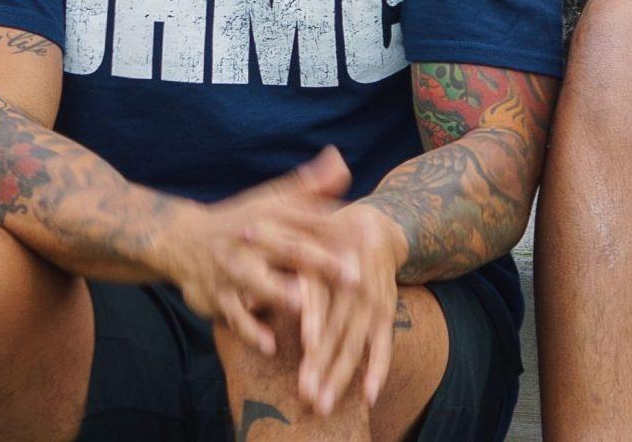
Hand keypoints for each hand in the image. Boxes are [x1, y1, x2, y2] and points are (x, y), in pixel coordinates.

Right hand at [158, 148, 354, 354]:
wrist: (182, 240)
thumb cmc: (242, 221)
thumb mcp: (270, 199)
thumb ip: (308, 187)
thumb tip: (340, 161)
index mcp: (271, 214)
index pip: (310, 221)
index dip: (340, 230)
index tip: (370, 239)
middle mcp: (252, 238)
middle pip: (290, 249)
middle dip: (322, 263)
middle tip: (355, 277)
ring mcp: (233, 268)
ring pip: (258, 282)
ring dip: (279, 294)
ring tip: (302, 305)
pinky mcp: (216, 295)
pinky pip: (234, 315)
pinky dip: (250, 330)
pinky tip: (270, 344)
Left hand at [257, 202, 403, 417]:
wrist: (374, 227)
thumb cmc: (325, 239)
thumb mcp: (302, 247)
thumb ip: (277, 276)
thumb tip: (244, 301)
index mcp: (333, 269)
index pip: (323, 301)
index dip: (315, 324)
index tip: (307, 346)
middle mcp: (357, 288)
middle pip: (338, 331)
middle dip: (322, 364)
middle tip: (306, 394)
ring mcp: (374, 304)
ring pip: (355, 345)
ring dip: (341, 376)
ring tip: (324, 404)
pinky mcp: (387, 315)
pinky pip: (384, 346)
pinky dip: (378, 371)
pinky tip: (368, 398)